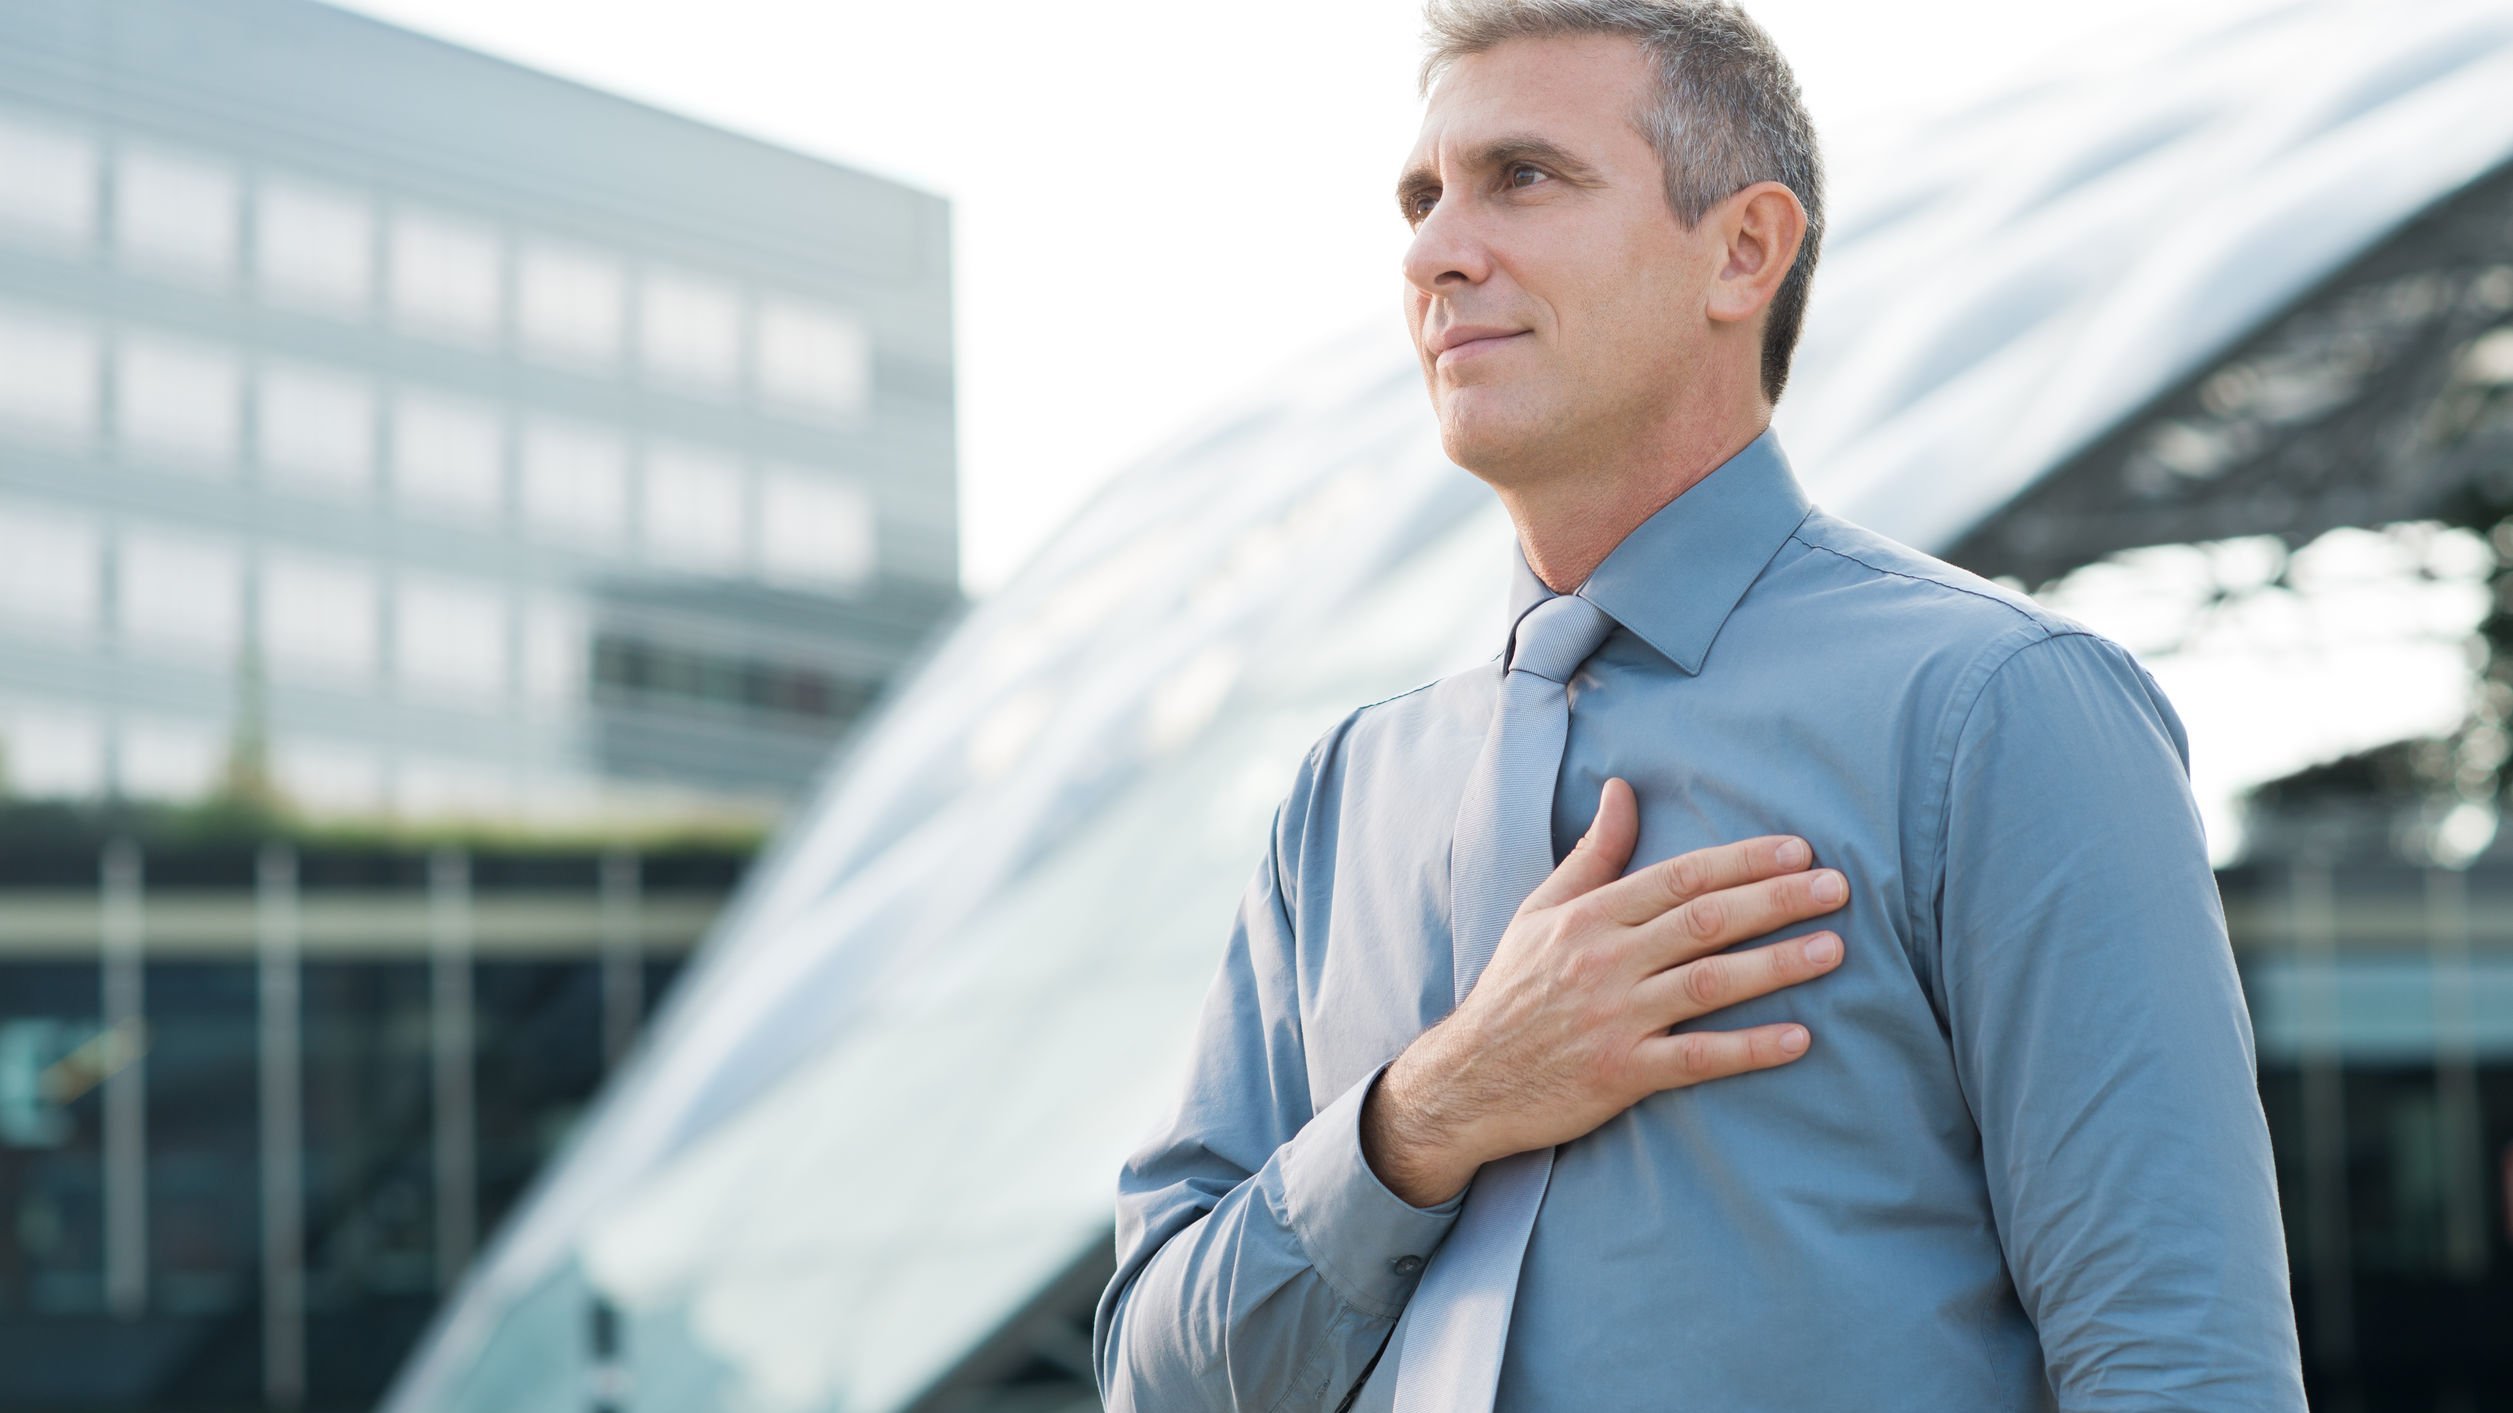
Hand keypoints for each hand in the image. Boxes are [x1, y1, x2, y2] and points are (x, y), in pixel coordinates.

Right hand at [1362, 776, 1846, 1205]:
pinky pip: (1697, 1059)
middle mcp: (1604, 960)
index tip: (1797, 850)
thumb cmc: (1514, 988)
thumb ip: (1593, 854)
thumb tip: (1620, 789)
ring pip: (1708, 982)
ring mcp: (1615, 1018)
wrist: (1469, 1079)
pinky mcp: (1621, 1073)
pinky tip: (1798, 1037)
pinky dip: (1749, 1048)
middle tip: (1837, 887)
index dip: (1742, 861)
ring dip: (1776, 965)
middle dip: (1776, 900)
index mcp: (1589, 916)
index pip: (1679, 876)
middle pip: (1705, 921)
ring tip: (1833, 949)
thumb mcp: (1541, 911)